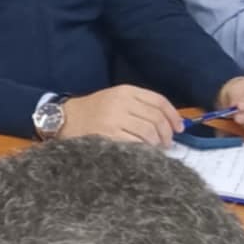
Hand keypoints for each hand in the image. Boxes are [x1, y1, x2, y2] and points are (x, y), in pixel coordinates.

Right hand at [60, 86, 181, 146]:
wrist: (64, 119)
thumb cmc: (92, 111)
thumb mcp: (115, 99)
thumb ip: (138, 106)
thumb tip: (168, 123)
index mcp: (125, 91)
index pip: (159, 101)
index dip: (173, 116)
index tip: (179, 128)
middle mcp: (121, 102)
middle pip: (156, 118)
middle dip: (167, 133)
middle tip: (167, 143)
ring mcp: (114, 118)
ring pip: (149, 132)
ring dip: (157, 143)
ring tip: (156, 149)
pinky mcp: (108, 134)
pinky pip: (136, 143)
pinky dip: (144, 149)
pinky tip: (143, 152)